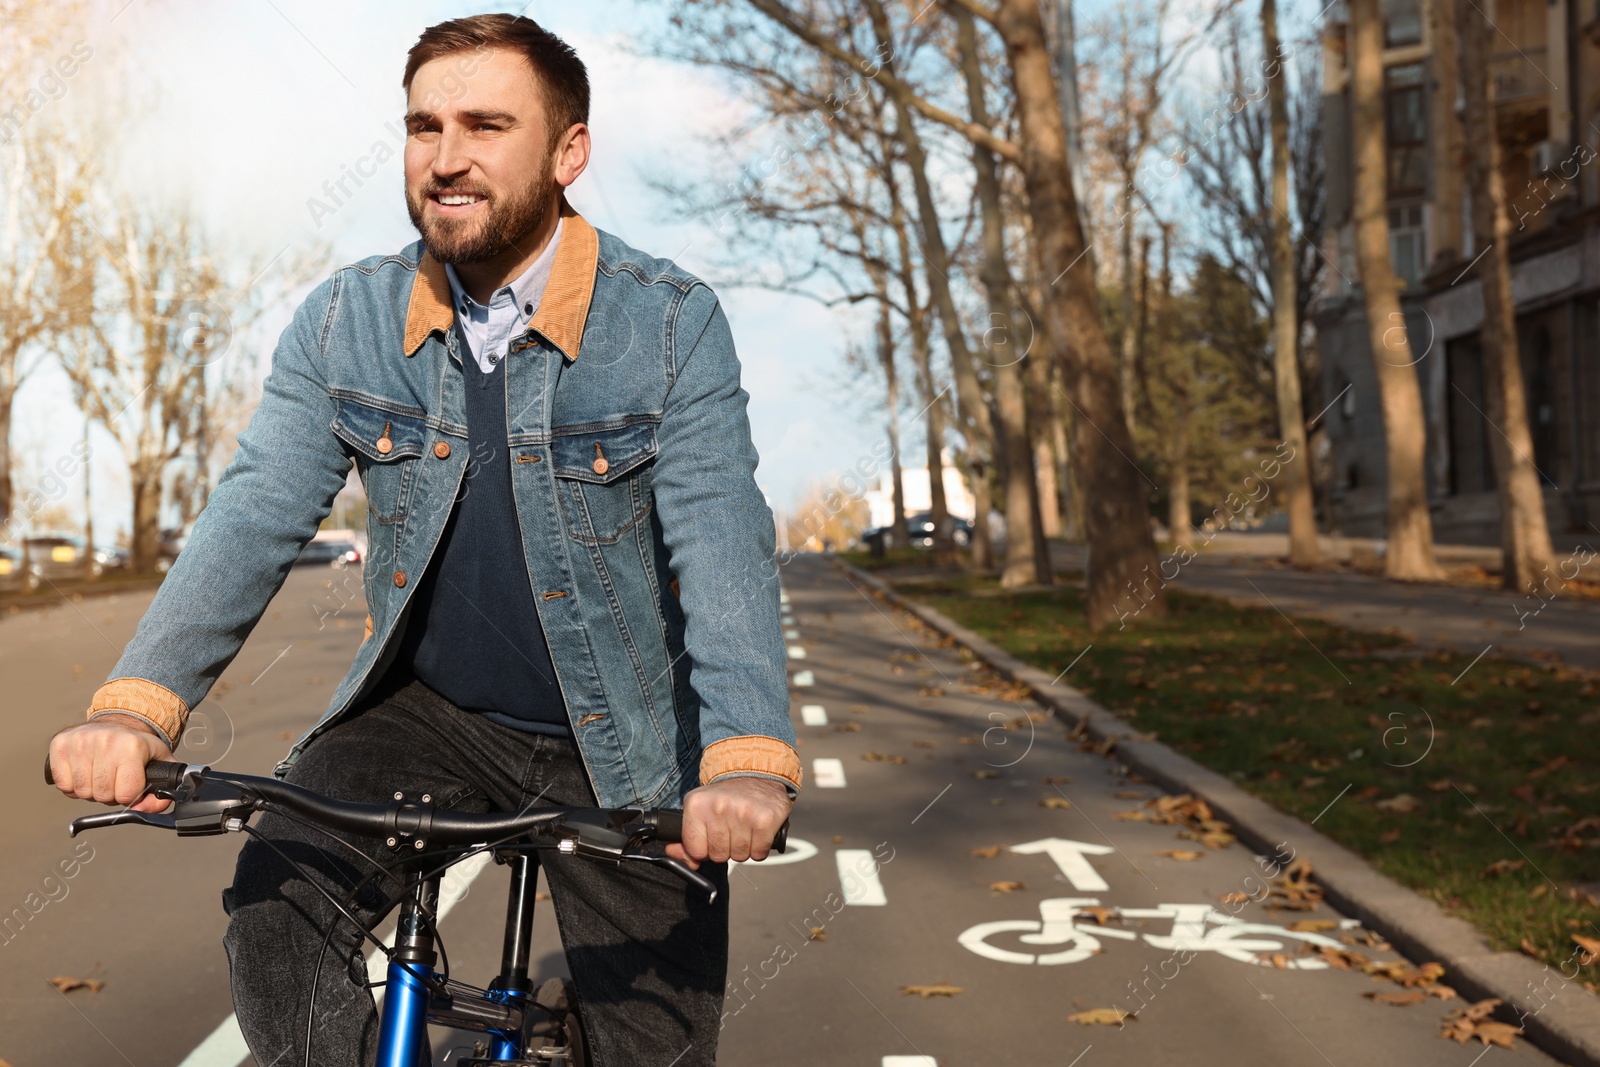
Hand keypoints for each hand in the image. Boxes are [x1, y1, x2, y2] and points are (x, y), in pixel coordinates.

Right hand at [48, 716, 173, 812]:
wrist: (118, 723)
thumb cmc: (138, 747)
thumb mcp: (161, 763)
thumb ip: (163, 790)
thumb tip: (142, 810)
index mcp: (133, 746)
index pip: (127, 794)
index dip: (129, 795)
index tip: (131, 784)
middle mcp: (106, 740)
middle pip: (102, 795)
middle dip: (110, 794)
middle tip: (114, 779)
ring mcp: (80, 741)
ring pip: (81, 792)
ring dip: (91, 790)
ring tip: (99, 774)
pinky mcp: (60, 744)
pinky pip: (63, 784)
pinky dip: (72, 786)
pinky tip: (84, 772)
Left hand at [666, 776, 792, 869]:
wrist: (756, 775)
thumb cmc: (726, 797)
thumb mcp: (699, 810)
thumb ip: (685, 838)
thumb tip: (679, 858)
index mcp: (697, 804)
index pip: (695, 851)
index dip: (705, 849)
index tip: (712, 835)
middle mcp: (718, 806)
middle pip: (718, 856)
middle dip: (726, 848)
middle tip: (731, 829)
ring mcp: (743, 813)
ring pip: (739, 856)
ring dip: (744, 848)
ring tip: (745, 827)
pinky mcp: (764, 820)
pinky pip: (758, 854)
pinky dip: (759, 848)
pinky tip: (757, 831)